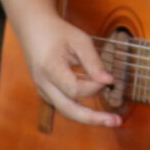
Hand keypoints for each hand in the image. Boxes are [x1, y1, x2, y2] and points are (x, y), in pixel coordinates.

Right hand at [16, 11, 122, 127]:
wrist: (33, 28)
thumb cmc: (57, 32)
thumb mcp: (79, 40)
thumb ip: (93, 61)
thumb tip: (109, 81)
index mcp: (50, 69)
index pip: (74, 89)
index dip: (94, 87)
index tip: (108, 78)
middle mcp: (44, 84)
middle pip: (69, 110)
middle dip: (93, 119)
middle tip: (116, 121)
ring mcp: (43, 89)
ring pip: (66, 111)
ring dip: (88, 117)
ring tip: (111, 119)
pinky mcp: (46, 91)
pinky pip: (64, 104)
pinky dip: (80, 107)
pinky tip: (96, 106)